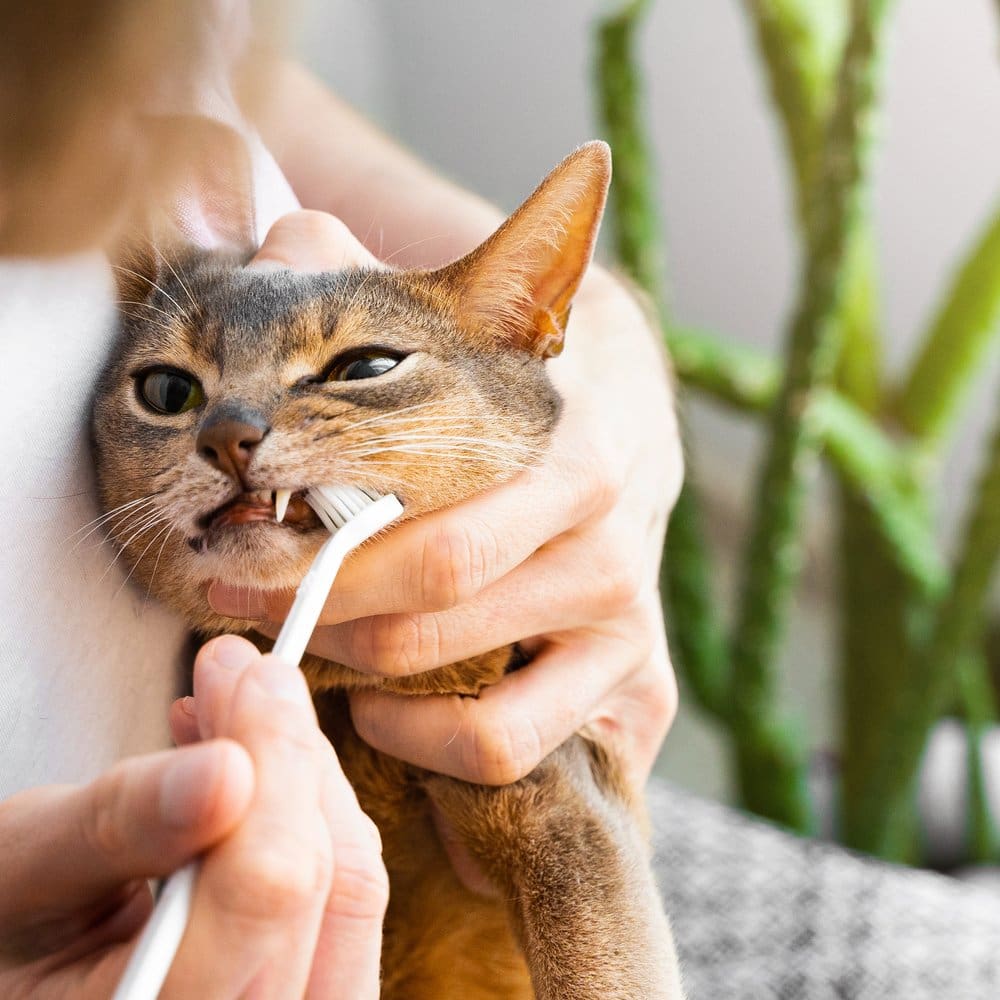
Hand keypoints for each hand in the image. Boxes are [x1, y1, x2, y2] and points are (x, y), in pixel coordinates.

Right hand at [0, 635, 386, 998]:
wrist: (35, 973)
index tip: (251, 675)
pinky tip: (258, 773)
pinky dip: (311, 817)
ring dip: (303, 777)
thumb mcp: (25, 869)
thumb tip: (226, 768)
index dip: (273, 762)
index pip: (264, 893)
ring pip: (353, 884)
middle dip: (287, 753)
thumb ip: (120, 823)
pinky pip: (350, 897)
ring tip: (242, 714)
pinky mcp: (320, 990)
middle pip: (322, 882)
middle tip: (246, 674)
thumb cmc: (12, 930)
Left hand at [209, 211, 682, 791]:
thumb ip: (371, 283)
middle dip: (315, 611)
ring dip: (368, 686)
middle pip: (435, 613)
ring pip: (479, 711)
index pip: (434, 534)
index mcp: (579, 455)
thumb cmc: (518, 383)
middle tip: (244, 594)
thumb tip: (286, 238)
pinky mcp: (638, 689)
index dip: (319, 555)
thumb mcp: (462, 324)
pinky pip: (516, 755)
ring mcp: (631, 629)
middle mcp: (614, 550)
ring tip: (315, 650)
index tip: (238, 543)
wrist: (627, 418)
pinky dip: (436, 750)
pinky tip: (387, 709)